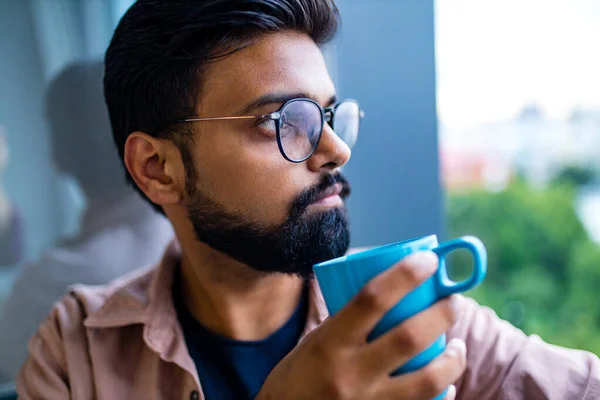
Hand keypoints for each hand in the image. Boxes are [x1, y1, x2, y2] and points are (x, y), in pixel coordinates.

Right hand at [257, 251, 466, 399]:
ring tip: (458, 346)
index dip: (406, 274)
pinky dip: (444, 394)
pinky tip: (449, 384)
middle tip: (453, 301)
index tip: (429, 260)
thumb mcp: (316, 342)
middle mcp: (350, 373)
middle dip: (441, 313)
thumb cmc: (297, 377)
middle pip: (409, 336)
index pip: (372, 298)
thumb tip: (392, 295)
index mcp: (330, 342)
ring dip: (453, 359)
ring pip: (428, 381)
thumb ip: (349, 323)